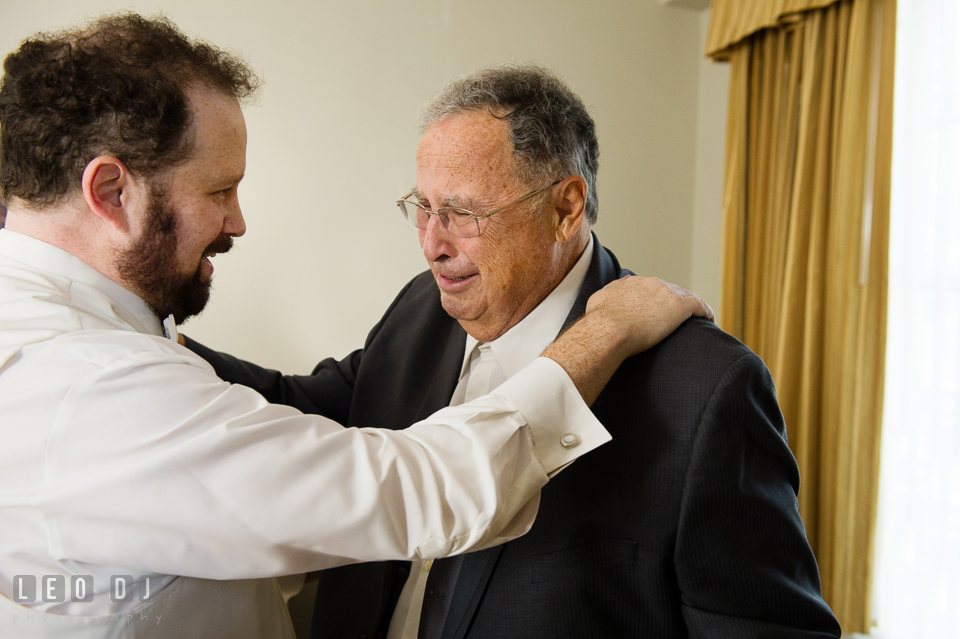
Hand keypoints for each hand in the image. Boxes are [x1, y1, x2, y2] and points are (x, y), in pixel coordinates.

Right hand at [585, 275, 713, 357]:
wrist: (608, 329)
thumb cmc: (600, 320)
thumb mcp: (599, 299)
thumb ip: (611, 292)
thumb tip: (618, 286)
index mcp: (634, 283)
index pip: (652, 288)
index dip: (658, 300)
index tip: (660, 312)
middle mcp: (652, 283)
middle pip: (670, 290)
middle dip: (674, 302)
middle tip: (678, 319)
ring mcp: (667, 293)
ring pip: (686, 296)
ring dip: (692, 307)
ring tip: (698, 320)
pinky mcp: (679, 306)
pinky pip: (700, 305)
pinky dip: (706, 311)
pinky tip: (710, 321)